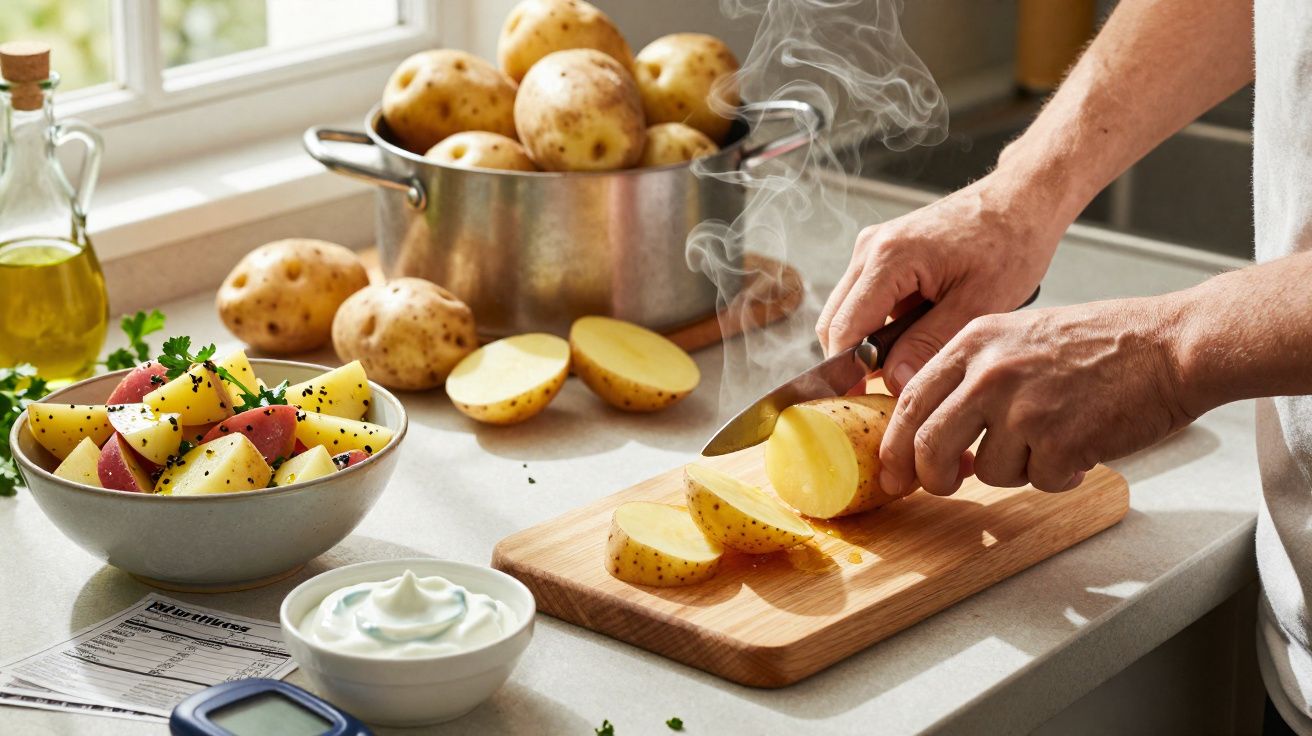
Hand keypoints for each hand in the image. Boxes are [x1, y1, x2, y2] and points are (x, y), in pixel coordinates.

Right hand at [816, 174, 1067, 392]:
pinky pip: (863, 299)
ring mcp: (872, 248)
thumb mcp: (978, 303)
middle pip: (834, 322)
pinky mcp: (881, 252)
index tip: (862, 404)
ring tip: (908, 363)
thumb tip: (894, 382)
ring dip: (868, 343)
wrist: (1021, 200)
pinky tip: (913, 336)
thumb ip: (930, 345)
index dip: (847, 372)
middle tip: (888, 392)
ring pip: (846, 312)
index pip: (844, 329)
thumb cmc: (1010, 242)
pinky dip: (878, 326)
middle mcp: (870, 248)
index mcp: (889, 257)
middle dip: (854, 361)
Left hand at [878, 296, 1194, 494]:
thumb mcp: (1018, 338)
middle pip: (928, 444)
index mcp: (974, 341)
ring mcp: (1023, 406)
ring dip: (1016, 470)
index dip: (894, 445)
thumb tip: (930, 430)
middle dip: (931, 477)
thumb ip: (972, 376)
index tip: (891, 472)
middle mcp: (990, 371)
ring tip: (1051, 440)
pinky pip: (1038, 481)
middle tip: (945, 486)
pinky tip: (1081, 447)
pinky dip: (1059, 476)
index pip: (910, 401)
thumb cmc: (1102, 343)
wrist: (1170, 345)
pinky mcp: (1059, 440)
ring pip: (986, 471)